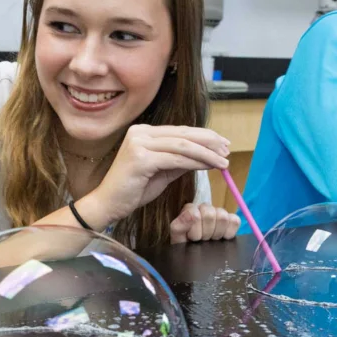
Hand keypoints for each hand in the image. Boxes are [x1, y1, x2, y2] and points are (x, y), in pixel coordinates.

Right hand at [82, 125, 229, 226]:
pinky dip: (196, 162)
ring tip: (224, 162)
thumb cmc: (133, 191)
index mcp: (144, 132)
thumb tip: (205, 155)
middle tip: (228, 150)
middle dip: (210, 142)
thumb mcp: (162, 172)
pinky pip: (176, 158)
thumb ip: (180, 161)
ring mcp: (139, 143)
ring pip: (183, 145)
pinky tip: (210, 167)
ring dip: (207, 153)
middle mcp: (141, 132)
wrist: (108, 204)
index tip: (223, 144)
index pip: (180, 131)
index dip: (204, 136)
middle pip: (184, 134)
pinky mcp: (140, 158)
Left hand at [169, 203, 241, 243]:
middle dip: (206, 233)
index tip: (193, 239)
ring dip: (216, 233)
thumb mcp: (177, 238)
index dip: (195, 231)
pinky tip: (223, 238)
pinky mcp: (231, 220)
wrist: (194, 255)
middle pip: (210, 214)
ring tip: (211, 239)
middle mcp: (205, 207)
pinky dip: (229, 232)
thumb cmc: (185, 245)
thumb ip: (179, 225)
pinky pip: (234, 221)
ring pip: (223, 217)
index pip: (196, 215)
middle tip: (202, 240)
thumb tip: (192, 214)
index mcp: (190, 209)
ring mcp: (219, 212)